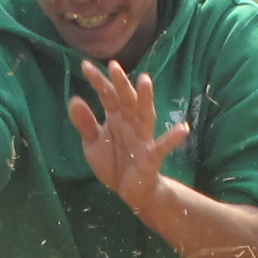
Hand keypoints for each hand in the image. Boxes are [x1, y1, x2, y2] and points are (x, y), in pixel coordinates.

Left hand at [68, 59, 187, 214]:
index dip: (98, 81)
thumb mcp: (92, 144)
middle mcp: (130, 123)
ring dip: (145, 99)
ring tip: (145, 81)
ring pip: (145, 115)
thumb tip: (74, 99)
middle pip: (126, 100)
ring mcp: (142, 138)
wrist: (130, 191)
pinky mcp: (152, 156)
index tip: (85, 65)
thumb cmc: (114, 163)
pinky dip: (172, 138)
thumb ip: (85, 123)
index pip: (107, 95)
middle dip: (120, 84)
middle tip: (114, 65)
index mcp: (116, 118)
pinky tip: (183, 129)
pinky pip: (163, 146)